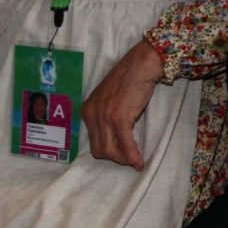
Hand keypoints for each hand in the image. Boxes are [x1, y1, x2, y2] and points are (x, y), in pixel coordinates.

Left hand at [81, 39, 164, 169]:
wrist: (140, 65)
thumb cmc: (129, 80)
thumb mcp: (109, 100)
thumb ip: (106, 117)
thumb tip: (114, 138)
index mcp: (87, 110)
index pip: (93, 141)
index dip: (109, 151)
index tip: (121, 152)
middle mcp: (91, 114)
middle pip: (100, 150)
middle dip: (116, 158)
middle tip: (130, 158)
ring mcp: (104, 116)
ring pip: (110, 151)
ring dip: (124, 159)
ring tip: (135, 160)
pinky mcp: (119, 118)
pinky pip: (125, 144)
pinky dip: (132, 156)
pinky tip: (140, 161)